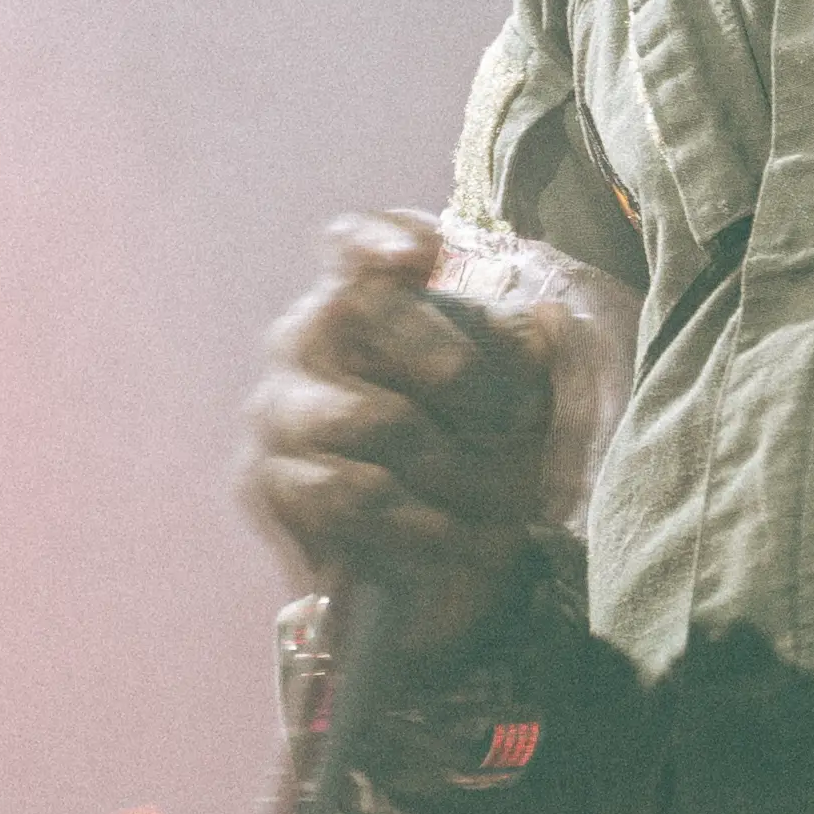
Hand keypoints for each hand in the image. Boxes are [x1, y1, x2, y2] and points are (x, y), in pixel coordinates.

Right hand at [238, 211, 552, 641]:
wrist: (428, 578)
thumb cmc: (475, 460)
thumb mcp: (519, 400)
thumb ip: (528, 355)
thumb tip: (545, 323)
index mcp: (360, 299)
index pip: (351, 244)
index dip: (380, 235)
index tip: (423, 253)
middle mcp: (302, 340)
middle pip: (363, 311)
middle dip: (457, 366)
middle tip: (519, 419)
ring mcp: (279, 411)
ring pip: (373, 414)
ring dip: (456, 461)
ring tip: (506, 499)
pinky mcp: (269, 485)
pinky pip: (354, 491)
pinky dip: (424, 519)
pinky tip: (463, 538)